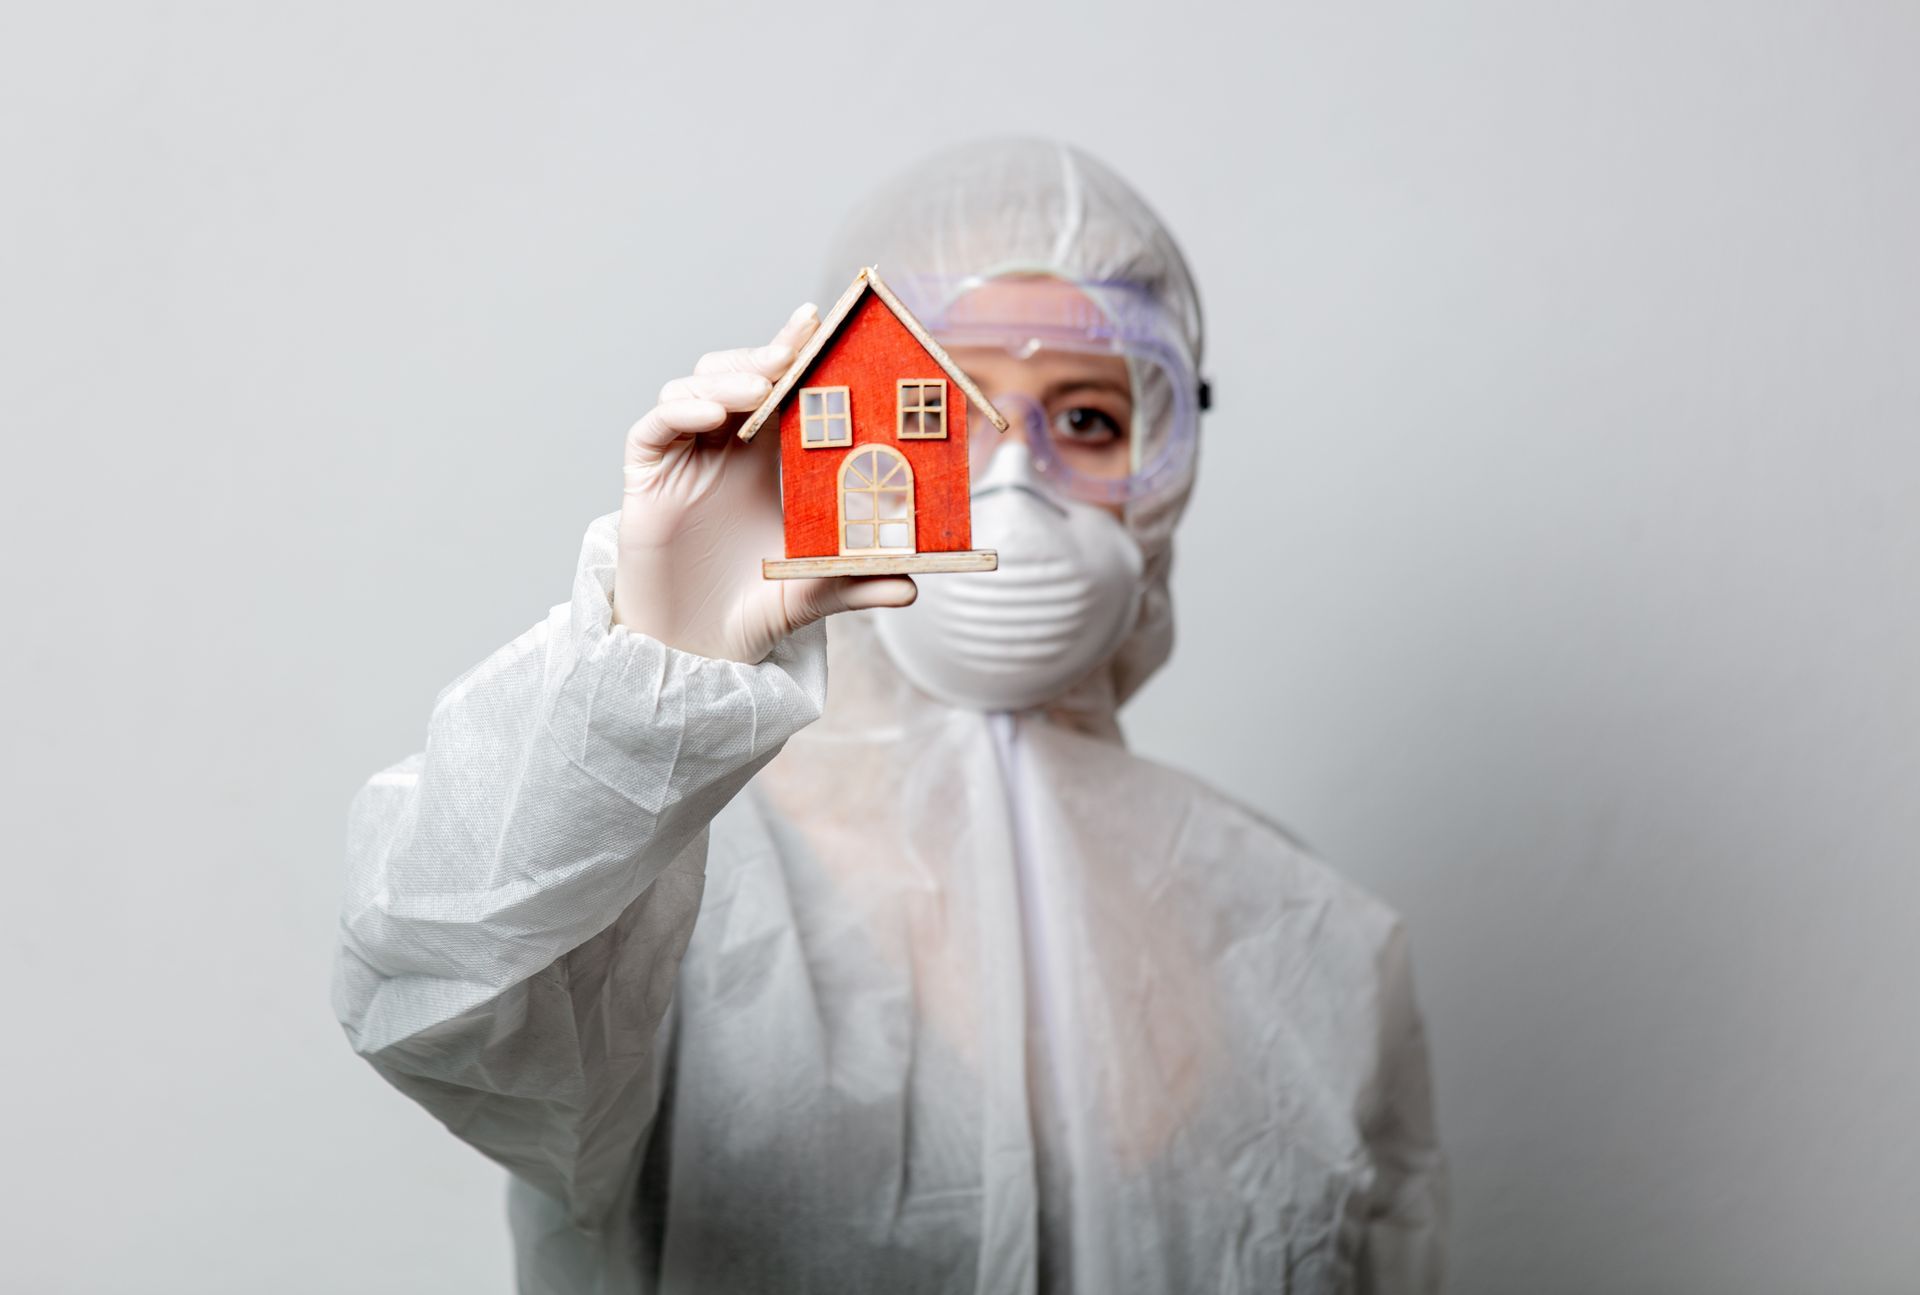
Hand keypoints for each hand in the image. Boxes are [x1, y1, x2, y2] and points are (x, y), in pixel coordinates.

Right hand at [613, 304, 916, 662]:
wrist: (697, 650)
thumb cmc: (752, 609)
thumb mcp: (812, 594)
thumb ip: (856, 584)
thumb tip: (912, 588)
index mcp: (768, 461)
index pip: (780, 390)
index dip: (794, 353)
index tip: (819, 321)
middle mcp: (724, 451)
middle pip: (735, 374)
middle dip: (762, 355)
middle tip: (791, 350)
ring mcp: (683, 461)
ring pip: (693, 389)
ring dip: (725, 378)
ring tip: (757, 386)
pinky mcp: (646, 480)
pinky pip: (653, 428)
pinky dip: (680, 411)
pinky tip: (711, 415)